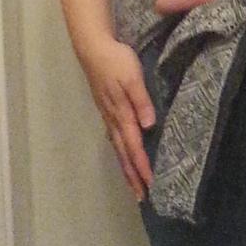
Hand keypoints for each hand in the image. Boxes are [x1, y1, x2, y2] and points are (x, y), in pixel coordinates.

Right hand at [79, 36, 155, 201]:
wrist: (94, 48)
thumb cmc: (117, 61)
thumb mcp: (133, 77)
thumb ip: (141, 100)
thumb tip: (149, 125)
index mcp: (121, 113)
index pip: (134, 146)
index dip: (142, 166)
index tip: (151, 184)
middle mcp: (113, 120)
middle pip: (124, 154)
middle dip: (133, 176)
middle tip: (142, 197)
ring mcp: (108, 116)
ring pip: (118, 148)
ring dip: (126, 168)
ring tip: (134, 186)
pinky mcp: (106, 110)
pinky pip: (114, 139)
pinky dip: (121, 153)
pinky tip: (123, 157)